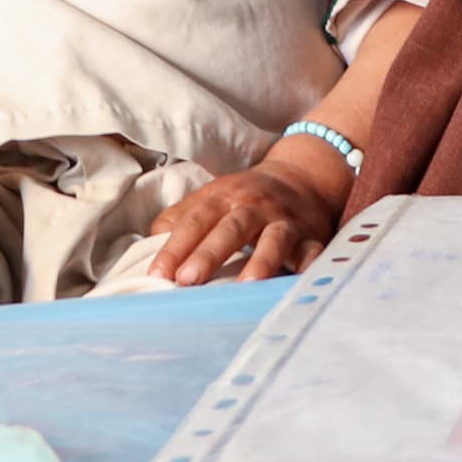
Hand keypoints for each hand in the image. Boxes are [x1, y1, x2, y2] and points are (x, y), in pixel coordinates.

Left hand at [145, 161, 339, 285]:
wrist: (301, 177)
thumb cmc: (244, 198)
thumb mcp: (210, 198)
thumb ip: (179, 220)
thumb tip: (148, 248)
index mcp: (223, 197)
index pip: (195, 221)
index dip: (175, 247)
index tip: (158, 273)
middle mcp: (255, 207)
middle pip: (231, 229)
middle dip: (209, 254)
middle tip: (188, 280)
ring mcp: (286, 221)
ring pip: (274, 239)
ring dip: (262, 260)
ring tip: (246, 283)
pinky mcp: (312, 236)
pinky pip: (314, 251)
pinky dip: (310, 266)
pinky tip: (300, 282)